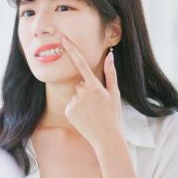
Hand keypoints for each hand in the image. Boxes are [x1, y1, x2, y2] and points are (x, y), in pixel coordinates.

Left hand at [61, 36, 123, 151]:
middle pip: (80, 83)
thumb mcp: (115, 94)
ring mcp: (74, 103)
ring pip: (75, 94)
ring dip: (82, 100)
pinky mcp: (68, 111)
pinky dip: (77, 109)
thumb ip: (111, 73)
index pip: (81, 63)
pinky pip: (70, 104)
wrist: (106, 139)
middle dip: (87, 90)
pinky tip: (85, 117)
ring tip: (92, 112)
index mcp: (94, 86)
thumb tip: (110, 55)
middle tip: (97, 104)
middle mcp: (82, 93)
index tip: (63, 38)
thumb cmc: (113, 116)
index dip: (71, 49)